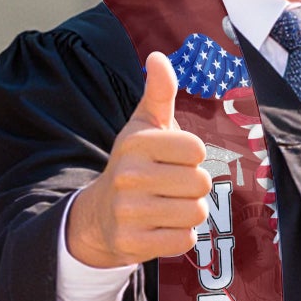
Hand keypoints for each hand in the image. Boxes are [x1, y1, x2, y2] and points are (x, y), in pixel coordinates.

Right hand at [64, 51, 213, 267]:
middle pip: (201, 183)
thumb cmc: (134, 164)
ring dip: (189, 212)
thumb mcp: (144, 126)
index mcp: (136, 142)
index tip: (172, 159)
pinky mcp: (133, 243)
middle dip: (193, 186)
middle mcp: (129, 175)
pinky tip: (160, 226)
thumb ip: (159, 92)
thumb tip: (158, 57)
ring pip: (196, 213)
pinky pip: (185, 241)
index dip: (192, 156)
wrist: (99, 214)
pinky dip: (180, 236)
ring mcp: (129, 212)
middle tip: (171, 186)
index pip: (197, 149)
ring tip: (166, 205)